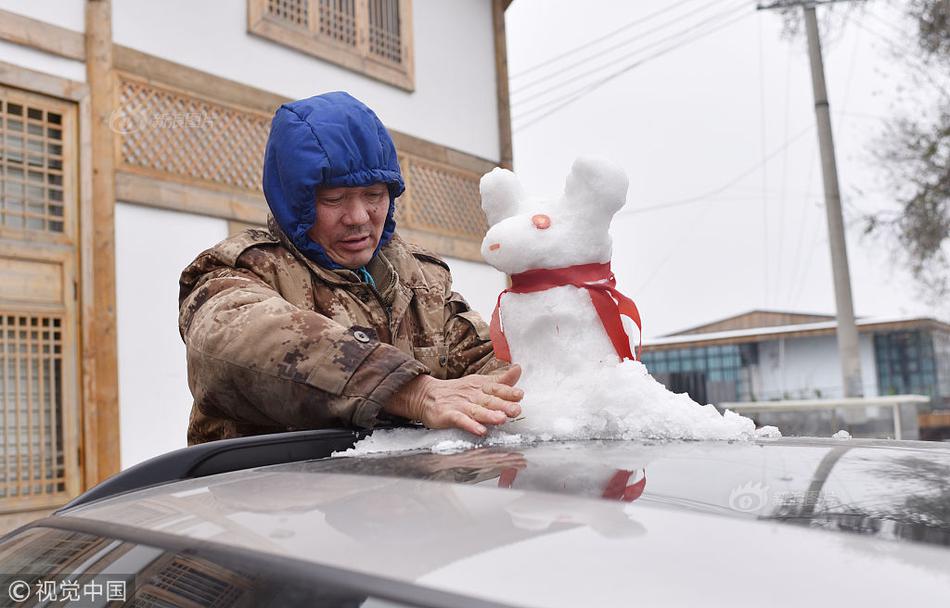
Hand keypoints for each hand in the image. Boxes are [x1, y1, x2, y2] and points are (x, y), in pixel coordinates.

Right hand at [387, 365, 523, 435]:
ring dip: (489, 415)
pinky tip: (480, 431)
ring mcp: (460, 406)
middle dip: (503, 405)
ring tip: (501, 419)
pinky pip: (460, 421)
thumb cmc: (459, 392)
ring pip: (476, 411)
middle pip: (489, 400)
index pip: (496, 388)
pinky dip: (470, 425)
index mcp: (481, 387)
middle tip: (516, 410)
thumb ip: (501, 380)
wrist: (427, 395)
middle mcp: (472, 395)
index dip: (508, 391)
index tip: (520, 395)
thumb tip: (519, 369)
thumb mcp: (480, 383)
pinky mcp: (448, 416)